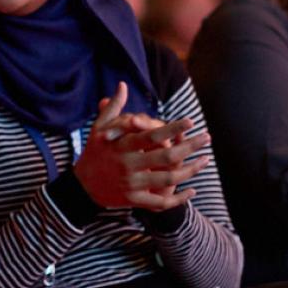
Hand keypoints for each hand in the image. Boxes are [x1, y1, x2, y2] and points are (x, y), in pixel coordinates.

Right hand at [74, 82, 210, 209]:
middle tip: (207, 137)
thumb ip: (114, 108)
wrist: (80, 187)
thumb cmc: (93, 152)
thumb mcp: (98, 128)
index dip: (172, 128)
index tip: (190, 121)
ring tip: (205, 160)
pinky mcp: (133, 201)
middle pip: (166, 157)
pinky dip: (178, 199)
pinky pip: (160, 203)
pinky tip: (192, 191)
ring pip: (168, 179)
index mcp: (121, 146)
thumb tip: (122, 85)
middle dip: (190, 147)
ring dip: (191, 170)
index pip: (151, 135)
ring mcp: (131, 184)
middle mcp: (128, 165)